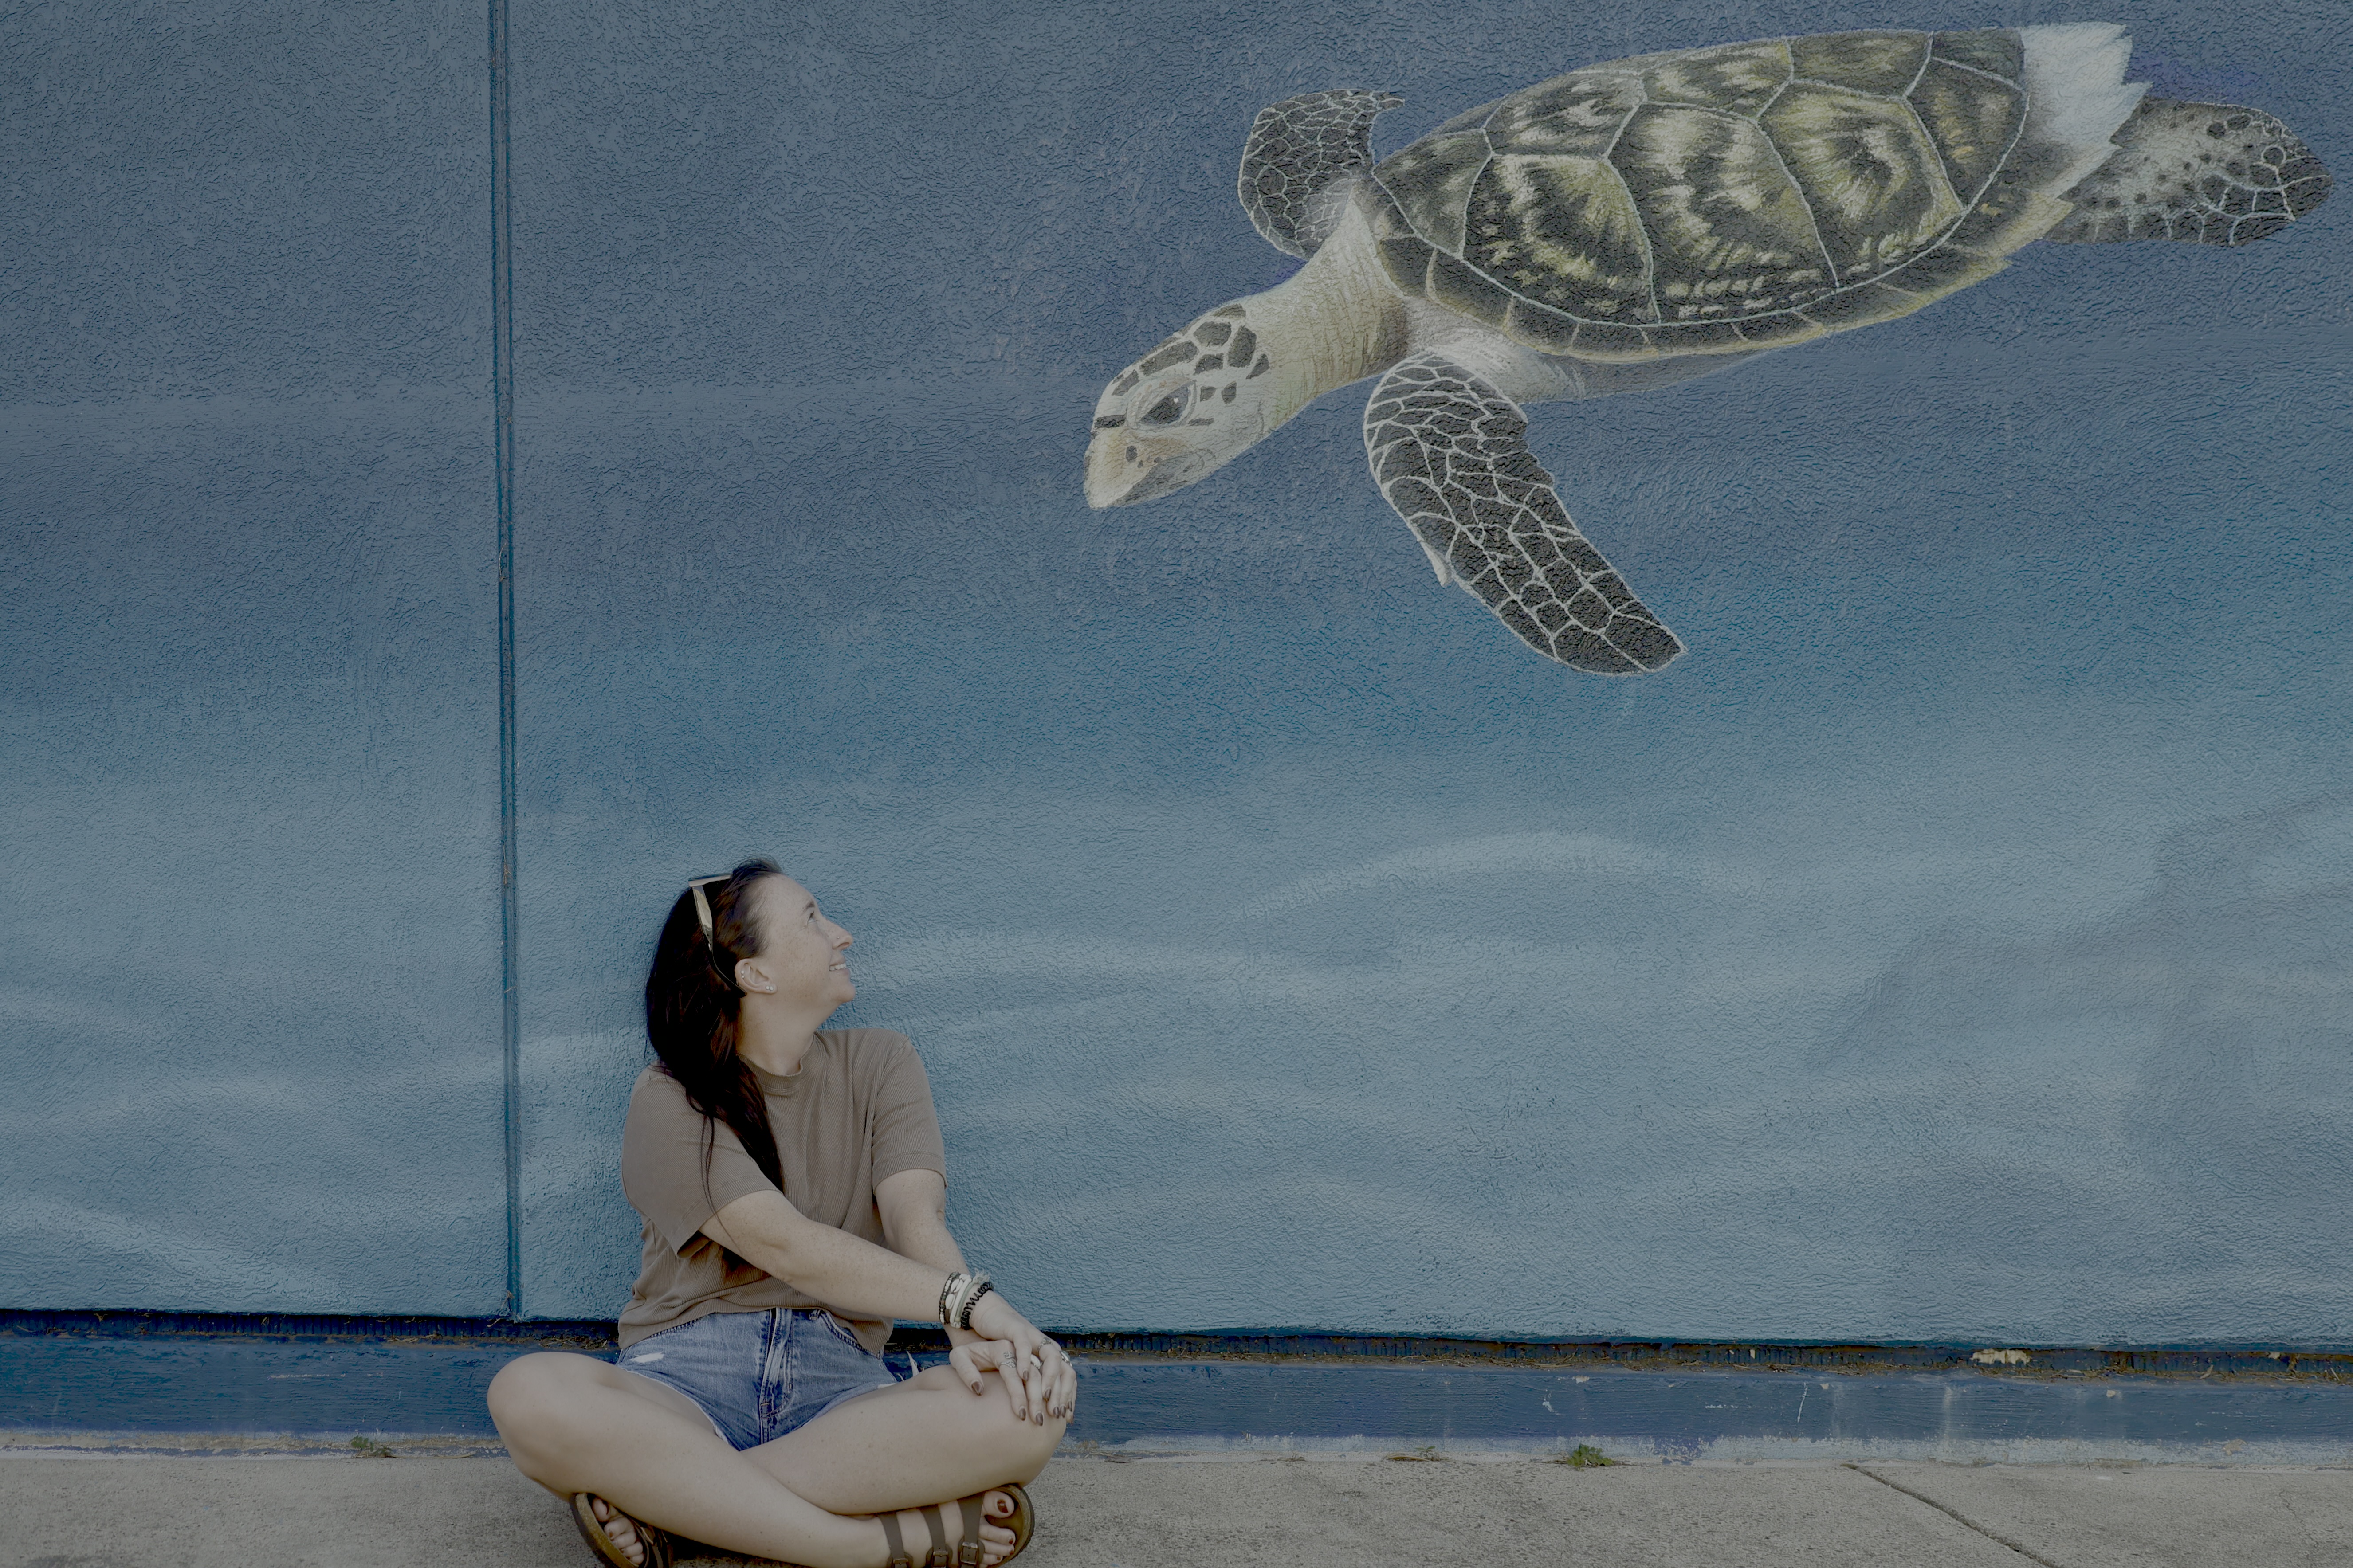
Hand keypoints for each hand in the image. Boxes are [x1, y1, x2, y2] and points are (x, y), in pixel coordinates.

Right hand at [948, 1294, 1076, 1425]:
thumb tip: (1042, 1411)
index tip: (1066, 1418)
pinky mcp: (1018, 1329)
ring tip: (1043, 1397)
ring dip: (1049, 1378)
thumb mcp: (1019, 1370)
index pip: (1068, 1378)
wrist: (990, 1318)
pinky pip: (1024, 1345)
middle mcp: (1046, 1347)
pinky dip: (1025, 1360)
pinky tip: (1022, 1376)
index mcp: (1049, 1357)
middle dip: (1062, 1393)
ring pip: (1051, 1358)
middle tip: (1054, 1413)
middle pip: (1064, 1370)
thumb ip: (1030, 1386)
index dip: (1070, 1397)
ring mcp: (1035, 1337)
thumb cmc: (1004, 1349)